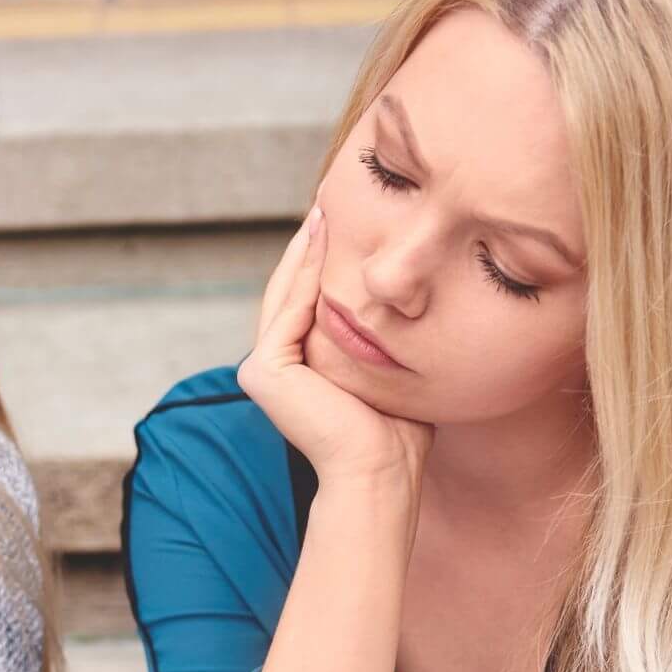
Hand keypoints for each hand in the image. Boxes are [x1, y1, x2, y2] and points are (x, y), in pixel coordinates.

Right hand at [236, 205, 432, 488]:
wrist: (380, 471)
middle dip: (310, 246)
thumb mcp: (389, 371)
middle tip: (329, 200)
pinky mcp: (263, 371)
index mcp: (296, 371)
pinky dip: (307, 271)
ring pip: (287, 293)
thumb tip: (409, 305)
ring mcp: (262, 369)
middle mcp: (272, 368)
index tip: (345, 223)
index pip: (307, 305)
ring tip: (325, 207)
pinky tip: (325, 236)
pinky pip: (290, 309)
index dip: (323, 263)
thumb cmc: (397, 433)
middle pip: (291, 293)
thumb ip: (383, 339)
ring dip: (307, 249)